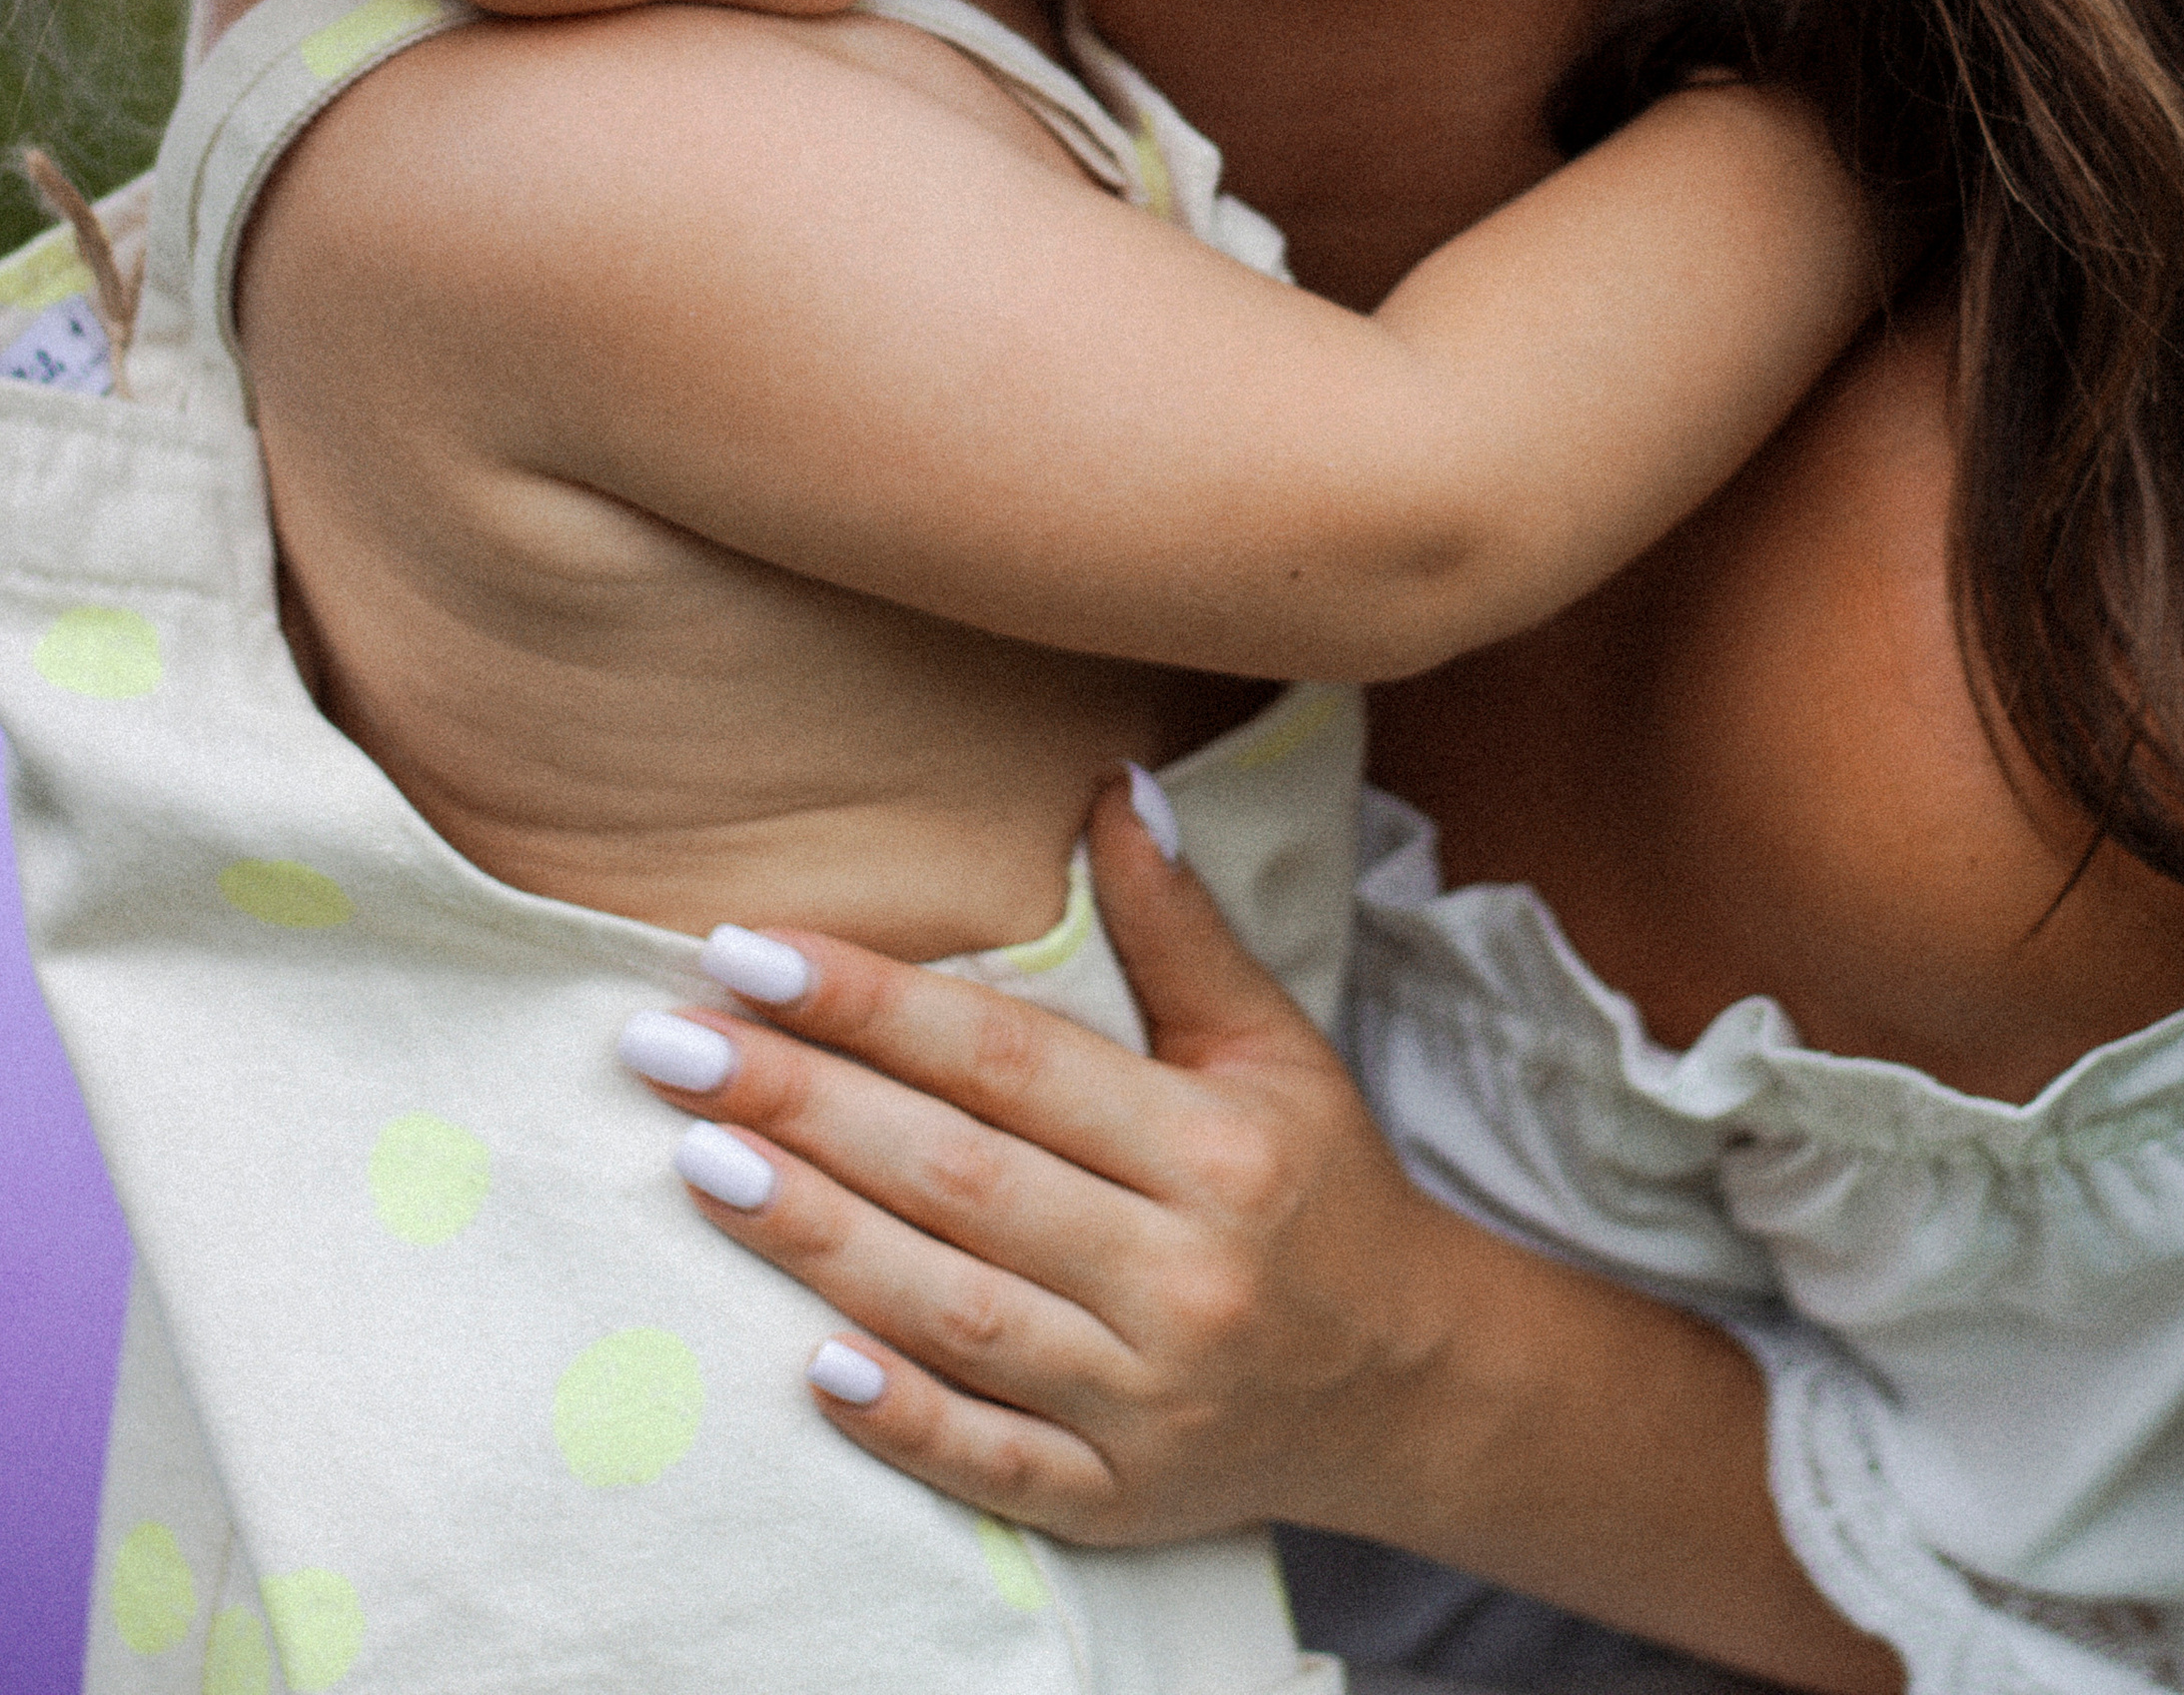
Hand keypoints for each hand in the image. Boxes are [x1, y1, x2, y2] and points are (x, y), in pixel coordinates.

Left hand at [623, 774, 1460, 1547]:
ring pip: (957, 1312)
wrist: (1413, 1383)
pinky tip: (808, 1362)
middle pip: (960, 1178)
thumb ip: (1179, 926)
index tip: (750, 950)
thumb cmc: (1319, 1186)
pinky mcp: (1120, 1501)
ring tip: (698, 1162)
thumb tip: (1111, 785)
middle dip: (803, 1104)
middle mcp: (1181, 1274)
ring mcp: (1146, 1401)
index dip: (873, 1002)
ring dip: (816, 1238)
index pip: (1009, 1060)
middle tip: (668, 1045)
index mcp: (1215, 1149)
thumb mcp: (1269, 1043)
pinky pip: (992, 1461)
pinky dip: (902, 1418)